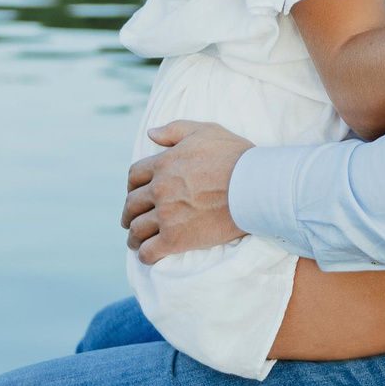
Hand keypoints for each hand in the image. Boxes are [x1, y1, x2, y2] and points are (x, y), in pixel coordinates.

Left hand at [122, 120, 254, 263]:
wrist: (255, 186)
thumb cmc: (235, 157)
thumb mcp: (205, 131)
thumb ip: (174, 130)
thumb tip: (150, 133)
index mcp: (163, 164)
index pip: (134, 176)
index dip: (132, 186)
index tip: (135, 194)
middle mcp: (159, 189)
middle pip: (132, 204)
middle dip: (130, 213)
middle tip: (131, 220)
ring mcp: (166, 215)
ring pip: (137, 229)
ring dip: (134, 236)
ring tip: (136, 241)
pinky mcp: (176, 239)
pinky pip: (149, 251)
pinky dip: (145, 255)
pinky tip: (148, 255)